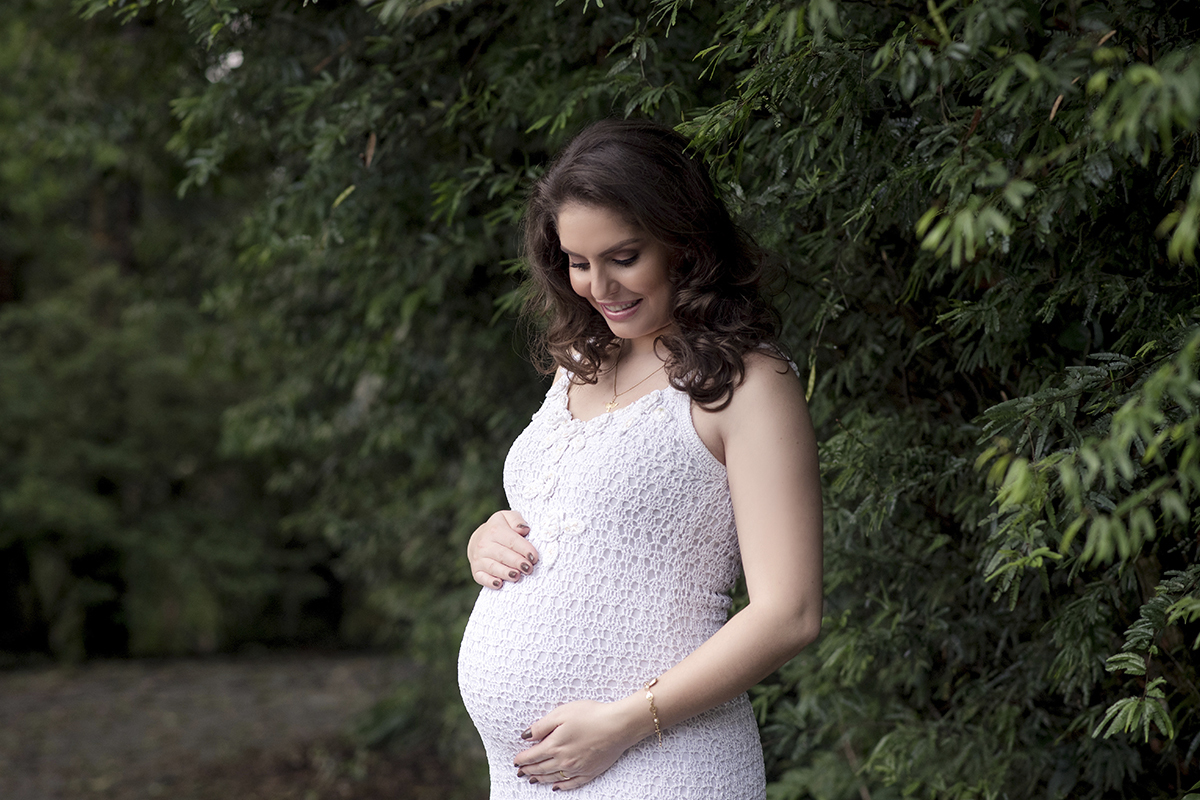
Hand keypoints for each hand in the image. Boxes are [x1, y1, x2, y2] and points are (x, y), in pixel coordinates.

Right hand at [467, 510, 538, 588]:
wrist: (478, 538)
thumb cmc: (499, 529)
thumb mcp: (507, 518)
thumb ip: (517, 521)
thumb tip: (524, 530)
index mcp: (494, 530)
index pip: (512, 541)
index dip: (524, 549)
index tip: (534, 557)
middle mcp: (484, 544)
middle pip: (503, 555)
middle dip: (517, 562)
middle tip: (529, 568)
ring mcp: (478, 558)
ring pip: (493, 567)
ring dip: (505, 573)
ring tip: (517, 576)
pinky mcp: (476, 571)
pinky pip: (481, 577)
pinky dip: (490, 582)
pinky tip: (499, 584)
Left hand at [513, 699, 641, 790]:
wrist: (618, 725)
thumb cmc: (591, 715)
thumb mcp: (561, 713)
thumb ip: (542, 726)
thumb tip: (526, 736)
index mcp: (555, 745)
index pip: (533, 756)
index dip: (522, 758)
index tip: (516, 760)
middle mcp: (564, 761)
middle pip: (541, 768)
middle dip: (528, 770)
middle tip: (520, 771)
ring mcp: (577, 768)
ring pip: (553, 777)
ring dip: (540, 778)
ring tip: (532, 779)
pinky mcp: (590, 772)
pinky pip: (571, 784)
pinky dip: (561, 786)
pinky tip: (556, 786)